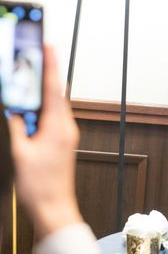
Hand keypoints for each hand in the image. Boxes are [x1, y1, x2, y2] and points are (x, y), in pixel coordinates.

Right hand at [8, 47, 82, 239]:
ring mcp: (67, 133)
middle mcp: (67, 126)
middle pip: (55, 93)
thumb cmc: (39, 186)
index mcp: (57, 127)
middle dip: (45, 73)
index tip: (49, 45)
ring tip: (29, 77)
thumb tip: (14, 108)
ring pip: (54, 104)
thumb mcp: (20, 154)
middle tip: (34, 55)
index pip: (53, 88)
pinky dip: (42, 107)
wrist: (54, 208)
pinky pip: (53, 116)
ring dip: (41, 91)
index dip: (50, 65)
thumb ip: (17, 128)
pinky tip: (31, 106)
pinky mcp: (64, 140)